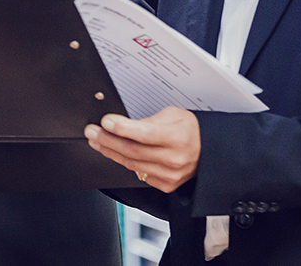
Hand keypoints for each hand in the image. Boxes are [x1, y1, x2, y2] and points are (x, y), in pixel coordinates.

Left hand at [84, 107, 200, 192]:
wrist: (208, 152)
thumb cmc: (191, 130)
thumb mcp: (173, 115)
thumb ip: (149, 120)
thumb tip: (122, 124)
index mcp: (178, 137)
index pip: (144, 134)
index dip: (122, 128)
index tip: (105, 122)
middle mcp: (174, 158)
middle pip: (132, 151)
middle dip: (107, 140)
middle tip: (91, 131)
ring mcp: (169, 175)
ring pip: (131, 164)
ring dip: (110, 151)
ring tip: (96, 141)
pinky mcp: (165, 185)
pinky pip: (138, 173)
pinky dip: (124, 162)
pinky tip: (114, 153)